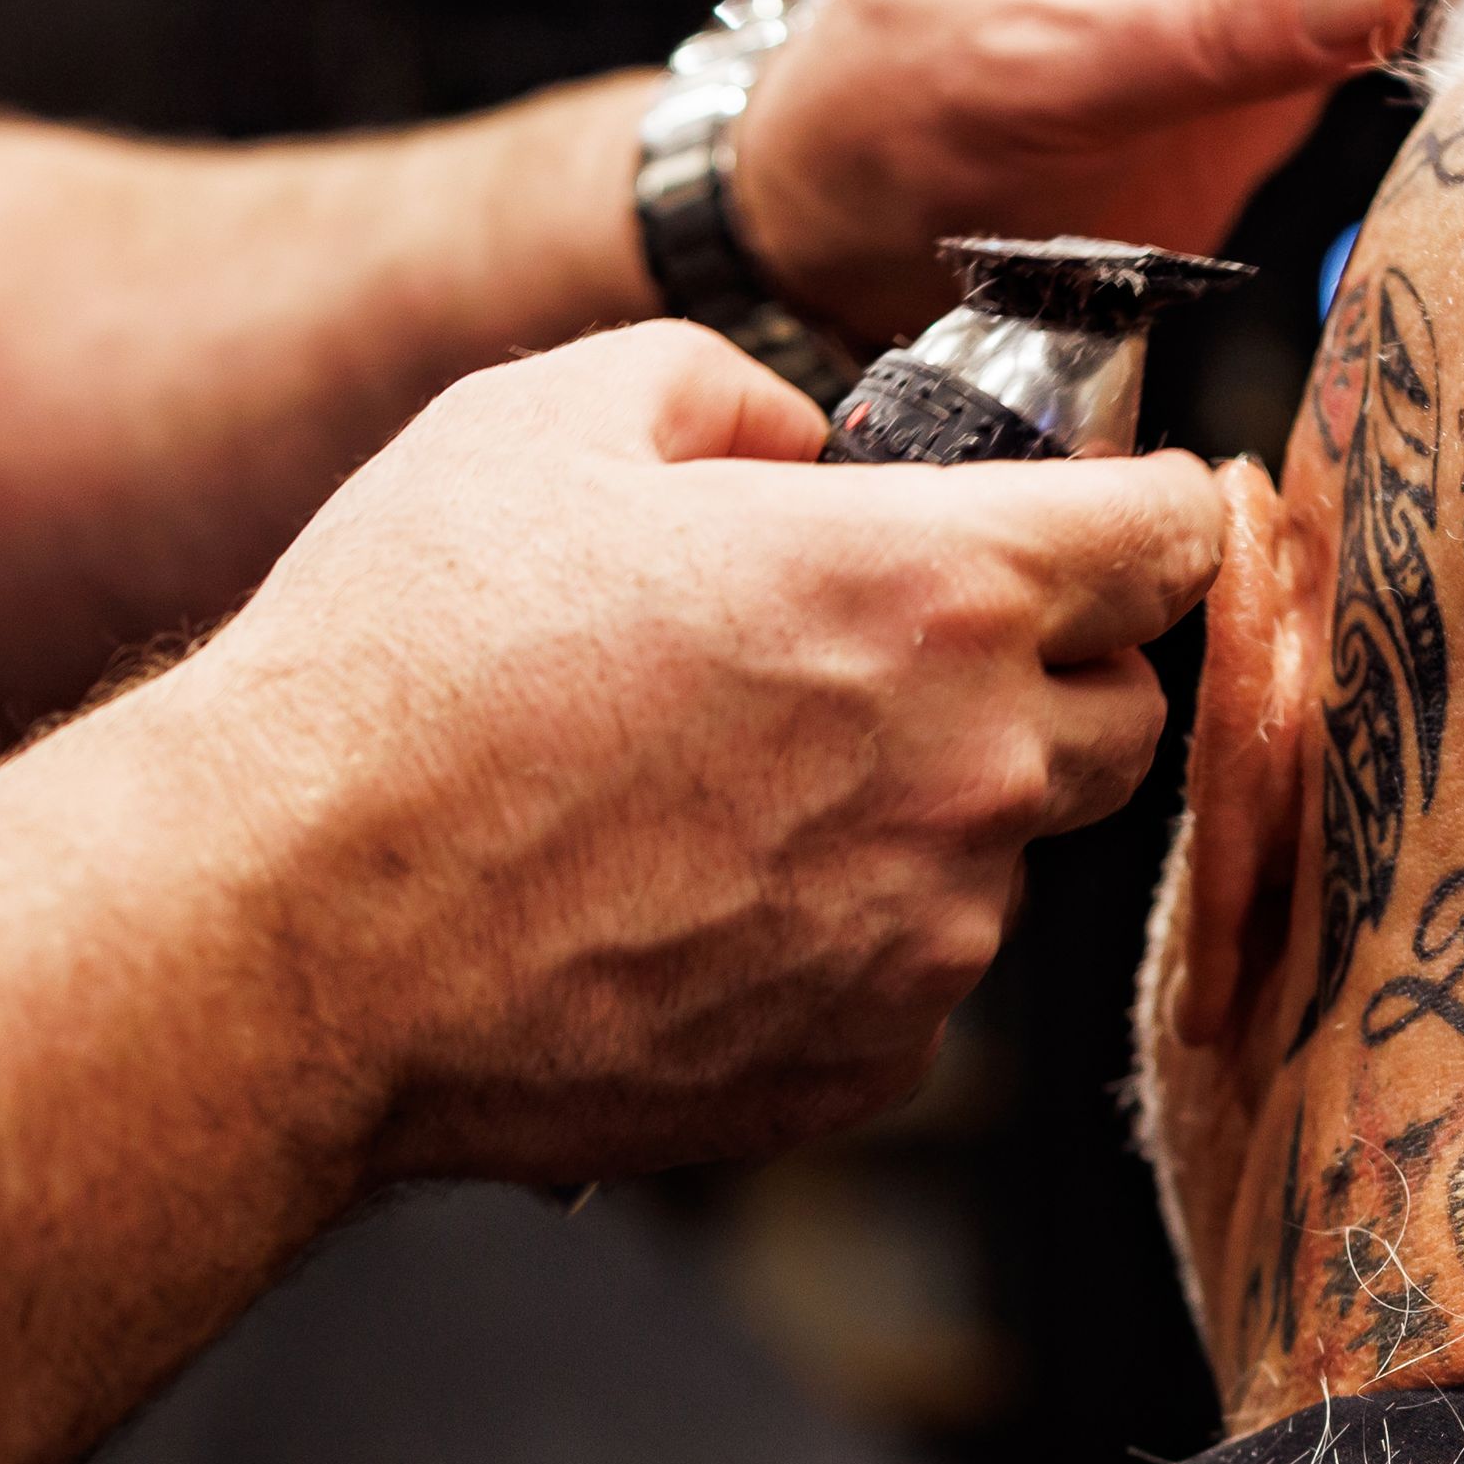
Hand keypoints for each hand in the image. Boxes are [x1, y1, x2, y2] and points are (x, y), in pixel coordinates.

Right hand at [190, 327, 1214, 1184]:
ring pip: (1001, 861)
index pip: (1170, 534)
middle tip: (885, 654)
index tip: (1097, 518)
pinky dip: (835, 942)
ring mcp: (926, 941)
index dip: (1139, 511)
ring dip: (918, 816)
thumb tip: (803, 445)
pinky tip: (685, 906)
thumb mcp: (548, 418)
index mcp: (936, 584)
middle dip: (1044, 671)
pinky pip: (905, 985)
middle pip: (1123, 716)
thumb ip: (728, 395)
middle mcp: (973, 772)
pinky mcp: (857, 1068)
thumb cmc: (405, 665)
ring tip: (723, 795)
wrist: (293, 927)